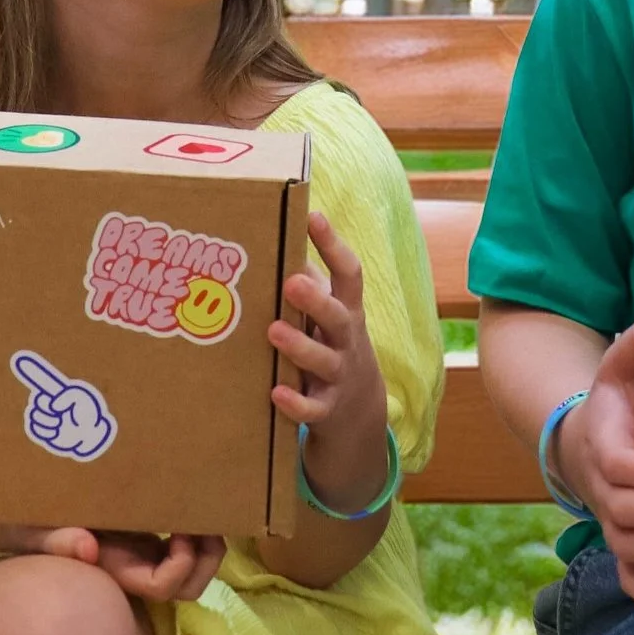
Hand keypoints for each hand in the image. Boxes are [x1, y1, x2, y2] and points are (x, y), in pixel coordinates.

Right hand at [11, 351, 114, 460]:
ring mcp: (44, 416)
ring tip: (60, 423)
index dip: (30, 370)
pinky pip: (34, 428)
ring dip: (47, 420)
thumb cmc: (89, 412)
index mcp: (56, 390)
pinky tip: (56, 431)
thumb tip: (53, 406)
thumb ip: (70, 396)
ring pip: (33, 415)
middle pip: (36, 400)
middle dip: (46, 407)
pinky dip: (45, 431)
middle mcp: (47, 401)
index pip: (41, 379)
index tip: (19, 359)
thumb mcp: (84, 399)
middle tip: (58, 413)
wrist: (91, 433)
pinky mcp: (43, 431)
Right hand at [25, 527, 226, 601]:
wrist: (13, 517)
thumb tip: (87, 547)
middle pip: (188, 585)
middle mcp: (133, 566)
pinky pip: (181, 543)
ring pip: (191, 568)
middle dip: (206, 559)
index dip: (181, 565)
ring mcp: (141, 552)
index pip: (163, 585)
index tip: (180, 531)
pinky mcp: (143, 534)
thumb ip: (51, 540)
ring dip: (206, 544)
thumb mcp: (31, 531)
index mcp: (116, 569)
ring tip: (204, 509)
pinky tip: (189, 500)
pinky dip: (194, 528)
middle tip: (206, 522)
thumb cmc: (21, 523)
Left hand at [267, 212, 391, 511]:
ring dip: (300, 346)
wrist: (359, 418)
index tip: (313, 217)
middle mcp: (347, 342)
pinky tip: (275, 394)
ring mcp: (340, 377)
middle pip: (339, 318)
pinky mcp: (327, 411)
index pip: (349, 274)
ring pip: (324, 361)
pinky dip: (296, 403)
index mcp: (348, 313)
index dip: (333, 245)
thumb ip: (309, 284)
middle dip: (316, 300)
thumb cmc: (333, 350)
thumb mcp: (329, 318)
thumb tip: (281, 239)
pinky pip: (313, 408)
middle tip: (291, 282)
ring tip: (274, 331)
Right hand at [555, 319, 633, 616]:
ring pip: (631, 549)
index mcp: (603, 444)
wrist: (587, 439)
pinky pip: (632, 580)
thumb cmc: (618, 399)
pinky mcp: (627, 543)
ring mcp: (614, 521)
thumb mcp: (624, 361)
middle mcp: (603, 489)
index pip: (620, 466)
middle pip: (628, 513)